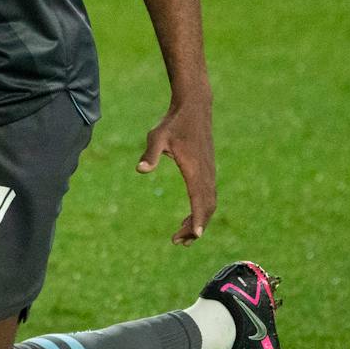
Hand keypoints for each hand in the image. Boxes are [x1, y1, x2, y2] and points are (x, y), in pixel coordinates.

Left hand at [139, 98, 217, 244]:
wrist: (194, 106)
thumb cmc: (173, 122)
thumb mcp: (157, 136)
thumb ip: (150, 154)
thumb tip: (140, 170)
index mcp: (195, 169)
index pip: (199, 200)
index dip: (197, 220)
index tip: (194, 236)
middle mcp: (206, 173)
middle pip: (207, 208)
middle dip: (195, 228)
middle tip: (178, 242)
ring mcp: (209, 171)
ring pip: (209, 203)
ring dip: (199, 221)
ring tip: (182, 236)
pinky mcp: (208, 169)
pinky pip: (209, 195)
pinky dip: (201, 210)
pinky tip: (189, 216)